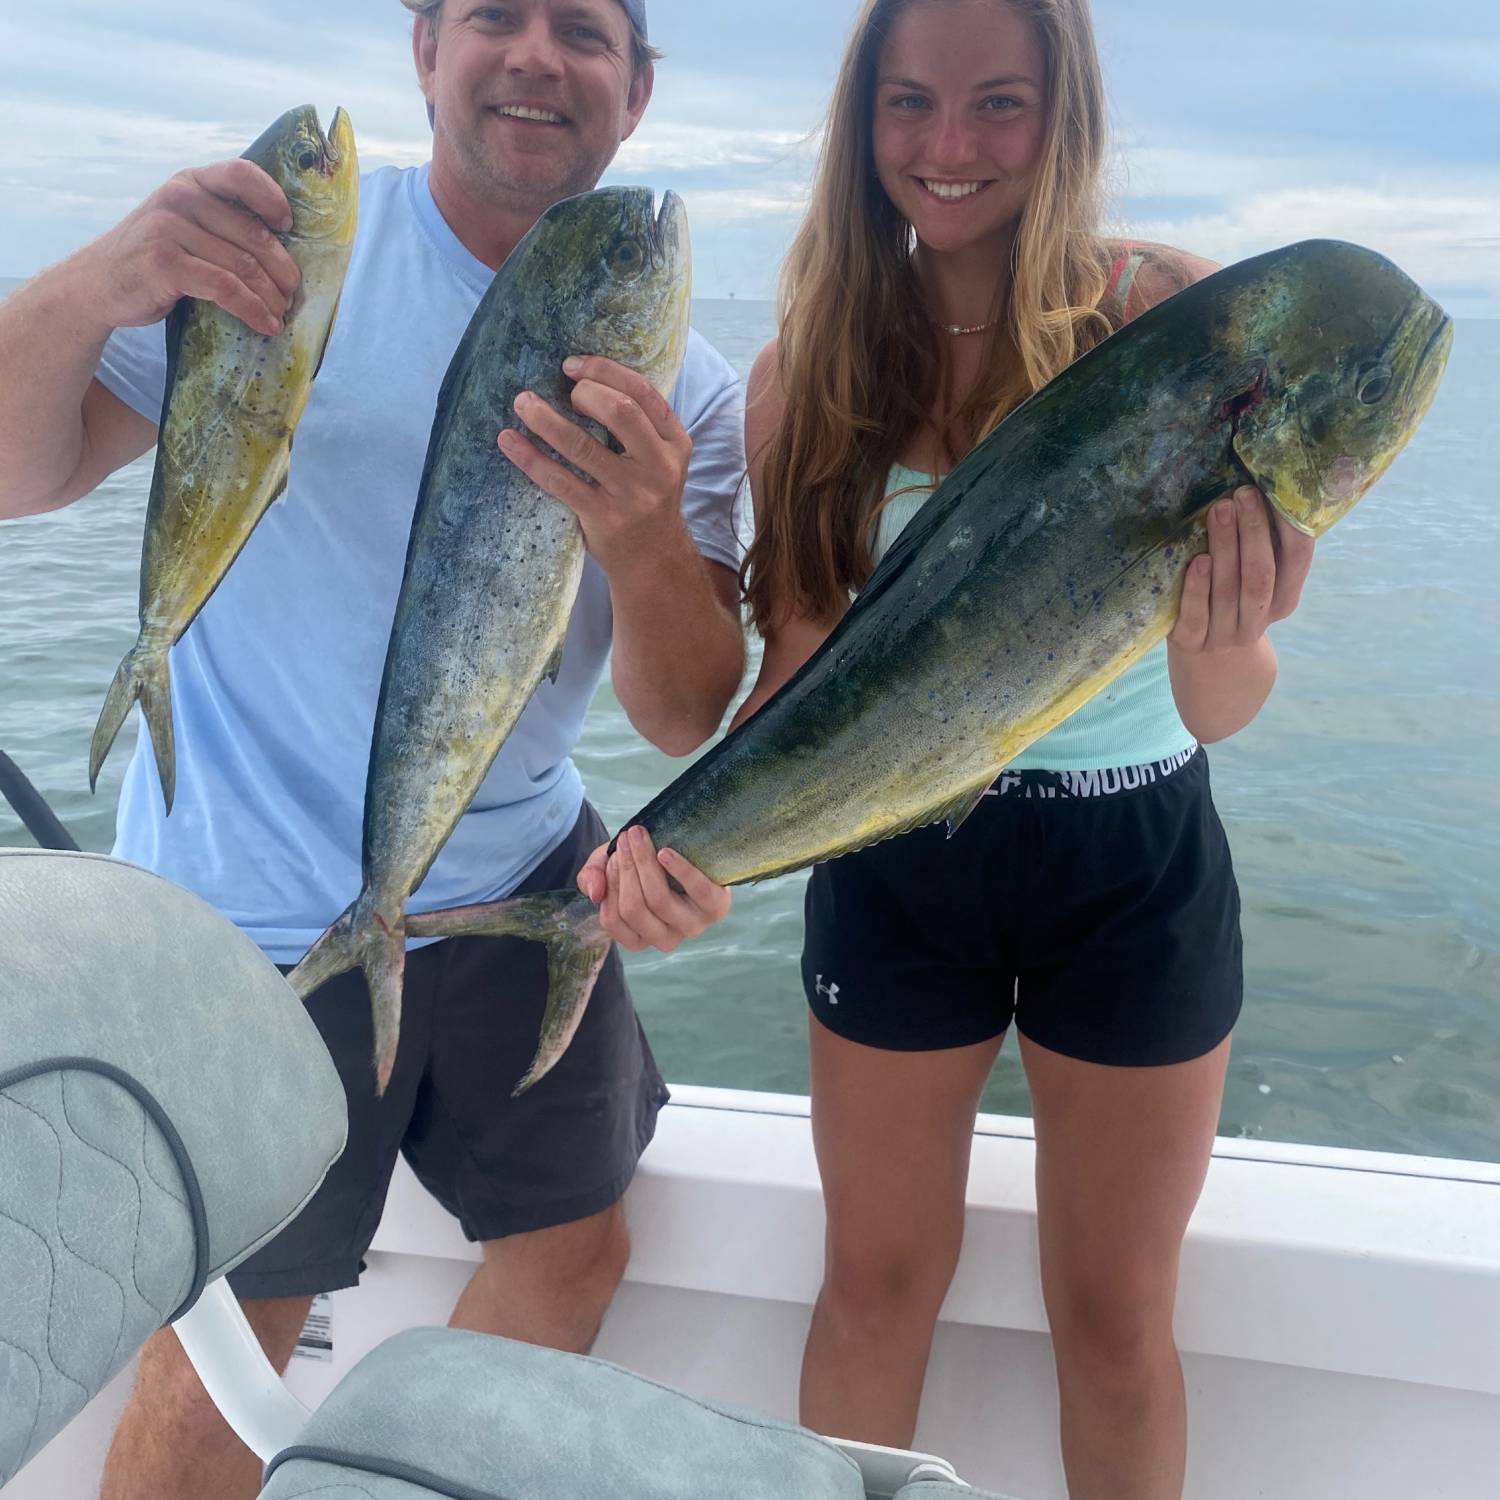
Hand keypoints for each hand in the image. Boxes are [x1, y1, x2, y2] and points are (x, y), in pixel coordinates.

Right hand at [76, 160, 300, 337]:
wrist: (99, 282)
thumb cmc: (156, 257)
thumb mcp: (185, 226)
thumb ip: (221, 224)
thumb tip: (285, 253)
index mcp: (191, 182)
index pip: (241, 174)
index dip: (273, 199)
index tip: (288, 228)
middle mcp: (180, 197)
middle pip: (254, 235)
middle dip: (283, 272)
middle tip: (293, 296)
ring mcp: (169, 228)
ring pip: (243, 265)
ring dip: (271, 297)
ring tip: (281, 314)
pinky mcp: (165, 262)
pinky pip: (225, 287)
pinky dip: (252, 309)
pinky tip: (265, 324)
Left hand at [496, 355, 693, 576]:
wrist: (654, 560)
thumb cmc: (647, 499)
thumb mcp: (660, 460)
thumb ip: (639, 425)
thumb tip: (586, 377)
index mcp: (675, 443)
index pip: (644, 393)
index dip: (605, 370)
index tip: (573, 365)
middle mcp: (658, 467)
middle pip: (621, 412)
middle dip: (585, 391)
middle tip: (561, 389)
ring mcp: (631, 494)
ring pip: (582, 446)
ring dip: (546, 419)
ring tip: (522, 403)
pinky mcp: (603, 517)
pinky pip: (560, 481)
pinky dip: (530, 458)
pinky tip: (508, 441)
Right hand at [576, 825, 731, 953]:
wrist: (690, 854)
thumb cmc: (647, 866)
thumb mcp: (612, 868)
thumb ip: (592, 876)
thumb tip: (594, 891)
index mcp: (638, 938)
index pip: (613, 920)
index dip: (609, 885)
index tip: (612, 856)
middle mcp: (665, 940)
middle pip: (634, 908)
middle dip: (626, 869)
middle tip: (626, 837)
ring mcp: (692, 926)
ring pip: (659, 900)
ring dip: (644, 863)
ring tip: (639, 836)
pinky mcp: (717, 908)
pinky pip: (696, 890)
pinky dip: (679, 869)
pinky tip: (665, 852)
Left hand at [1170, 485, 1316, 653]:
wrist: (1213, 669)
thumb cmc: (1235, 605)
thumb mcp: (1259, 584)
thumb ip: (1264, 548)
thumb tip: (1263, 486)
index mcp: (1284, 599)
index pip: (1297, 560)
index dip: (1288, 527)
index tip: (1273, 492)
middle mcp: (1259, 619)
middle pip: (1261, 574)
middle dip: (1253, 531)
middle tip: (1242, 494)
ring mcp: (1225, 634)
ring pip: (1229, 590)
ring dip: (1225, 547)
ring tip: (1218, 511)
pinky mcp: (1191, 643)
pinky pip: (1196, 616)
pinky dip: (1197, 588)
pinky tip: (1197, 560)